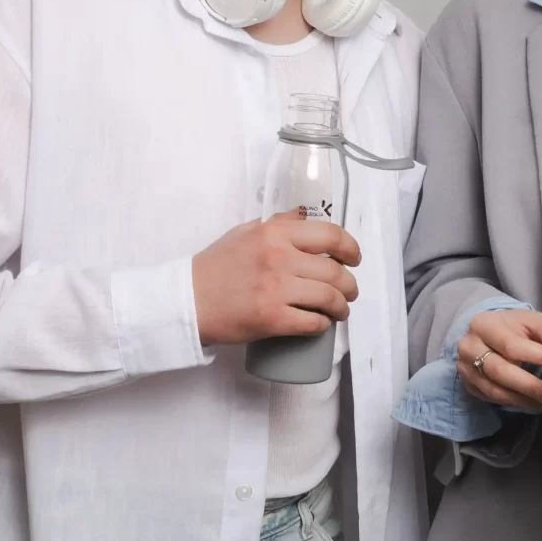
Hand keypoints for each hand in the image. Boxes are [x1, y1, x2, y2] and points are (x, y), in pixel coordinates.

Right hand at [192, 213, 361, 345]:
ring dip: (342, 307)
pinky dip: (323, 325)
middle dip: (349, 285)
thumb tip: (303, 215)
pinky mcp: (272, 318)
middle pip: (335, 271)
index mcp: (275, 233)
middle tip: (349, 292)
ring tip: (340, 310)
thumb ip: (276, 224)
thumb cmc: (214, 267)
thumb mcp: (243, 233)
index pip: (330, 235)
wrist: (187, 301)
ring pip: (329, 297)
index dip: (350, 248)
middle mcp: (279, 257)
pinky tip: (321, 324)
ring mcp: (277, 289)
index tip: (354, 259)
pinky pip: (312, 322)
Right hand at [455, 308, 541, 411]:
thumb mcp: (532, 320)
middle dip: (531, 386)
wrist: (489, 335)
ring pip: (497, 391)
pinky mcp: (470, 386)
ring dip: (527, 400)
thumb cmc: (514, 327)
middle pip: (500, 372)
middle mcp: (469, 347)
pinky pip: (495, 399)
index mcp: (484, 325)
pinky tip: (538, 404)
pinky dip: (519, 404)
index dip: (536, 355)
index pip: (510, 345)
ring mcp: (466, 369)